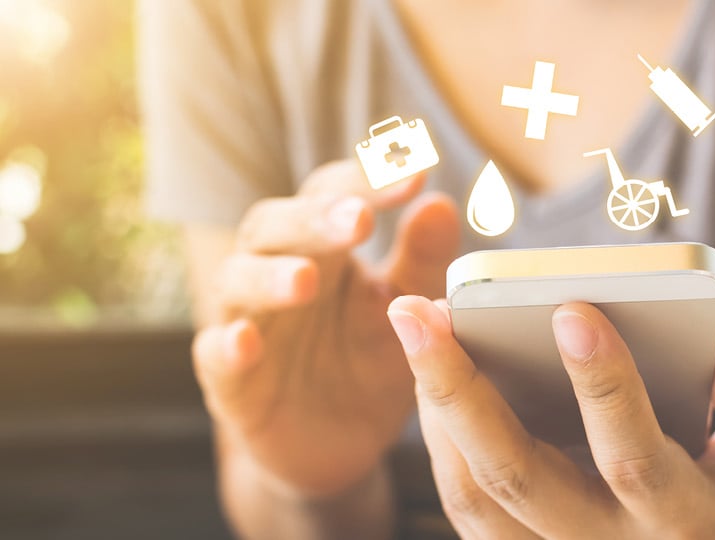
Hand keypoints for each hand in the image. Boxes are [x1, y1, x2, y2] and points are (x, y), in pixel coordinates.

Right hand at [191, 162, 459, 497]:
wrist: (342, 443)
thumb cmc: (371, 358)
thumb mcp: (408, 310)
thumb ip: (422, 259)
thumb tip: (440, 202)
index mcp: (323, 246)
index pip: (333, 195)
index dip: (368, 180)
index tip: (414, 171)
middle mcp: (276, 272)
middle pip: (276, 226)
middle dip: (314, 219)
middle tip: (358, 219)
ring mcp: (248, 323)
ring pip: (237, 281)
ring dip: (269, 276)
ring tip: (306, 280)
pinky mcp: (231, 382)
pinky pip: (213, 356)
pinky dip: (225, 346)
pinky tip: (246, 341)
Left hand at [387, 296, 714, 538]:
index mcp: (683, 523)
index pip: (633, 459)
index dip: (606, 387)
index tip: (573, 309)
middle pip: (517, 477)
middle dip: (461, 389)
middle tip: (418, 311)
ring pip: (475, 495)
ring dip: (435, 409)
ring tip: (414, 329)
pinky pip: (466, 504)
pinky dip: (440, 439)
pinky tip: (430, 375)